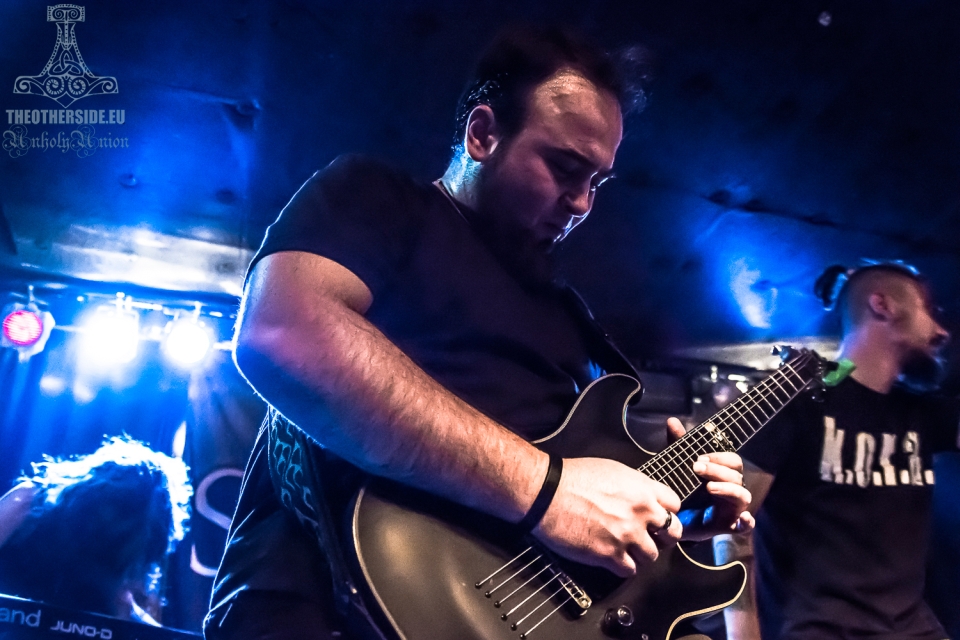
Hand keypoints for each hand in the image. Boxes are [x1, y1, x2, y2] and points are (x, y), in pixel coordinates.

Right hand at [532, 457, 682, 577]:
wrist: (547, 493)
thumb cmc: (571, 478)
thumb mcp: (612, 470)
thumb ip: (633, 486)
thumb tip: (640, 497)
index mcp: (641, 488)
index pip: (675, 505)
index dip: (666, 512)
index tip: (659, 517)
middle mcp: (640, 512)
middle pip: (672, 533)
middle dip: (662, 536)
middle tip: (650, 537)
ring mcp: (627, 534)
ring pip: (652, 556)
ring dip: (640, 554)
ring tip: (625, 548)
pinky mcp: (610, 554)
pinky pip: (630, 570)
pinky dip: (623, 566)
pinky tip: (612, 557)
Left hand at [667, 417, 753, 539]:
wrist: (672, 519)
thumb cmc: (683, 490)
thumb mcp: (679, 466)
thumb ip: (678, 445)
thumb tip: (672, 421)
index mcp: (723, 474)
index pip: (733, 461)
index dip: (719, 458)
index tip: (698, 458)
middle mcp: (731, 489)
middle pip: (737, 476)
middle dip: (718, 470)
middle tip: (697, 468)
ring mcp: (732, 508)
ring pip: (742, 496)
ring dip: (728, 489)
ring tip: (709, 487)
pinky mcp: (727, 526)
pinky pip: (745, 526)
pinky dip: (747, 523)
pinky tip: (744, 519)